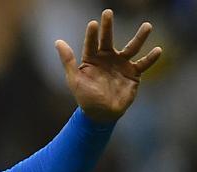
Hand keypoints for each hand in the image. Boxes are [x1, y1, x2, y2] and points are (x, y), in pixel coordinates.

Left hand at [55, 9, 161, 123]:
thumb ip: (68, 60)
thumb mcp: (74, 79)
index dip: (92, 34)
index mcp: (92, 59)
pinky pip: (143, 64)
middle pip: (109, 40)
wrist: (101, 114)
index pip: (91, 43)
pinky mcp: (133, 73)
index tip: (93, 24)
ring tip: (147, 25)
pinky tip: (158, 50)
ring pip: (132, 48)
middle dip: (108, 27)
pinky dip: (151, 58)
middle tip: (108, 12)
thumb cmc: (85, 97)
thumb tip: (58, 41)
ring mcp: (121, 64)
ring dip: (140, 37)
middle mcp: (107, 58)